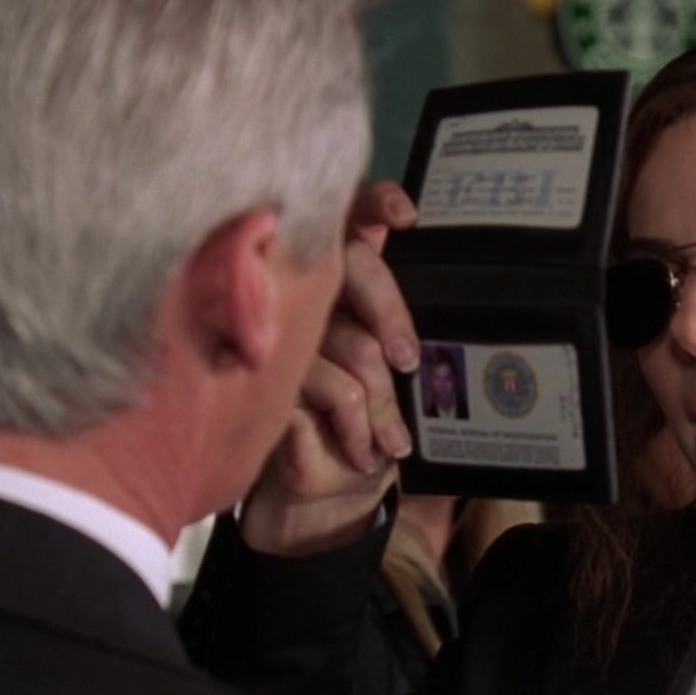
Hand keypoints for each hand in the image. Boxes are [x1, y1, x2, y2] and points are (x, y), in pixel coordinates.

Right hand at [240, 181, 419, 554]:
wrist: (323, 492)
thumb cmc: (365, 425)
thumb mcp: (396, 381)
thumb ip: (403, 334)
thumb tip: (429, 311)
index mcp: (345, 285)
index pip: (354, 218)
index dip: (376, 202)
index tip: (406, 216)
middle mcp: (309, 294)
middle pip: (352, 265)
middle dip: (391, 313)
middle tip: (409, 360)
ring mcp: (282, 331)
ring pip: (347, 339)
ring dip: (381, 401)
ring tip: (392, 442)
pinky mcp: (266, 375)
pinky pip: (324, 384)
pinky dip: (354, 423)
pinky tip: (362, 449)